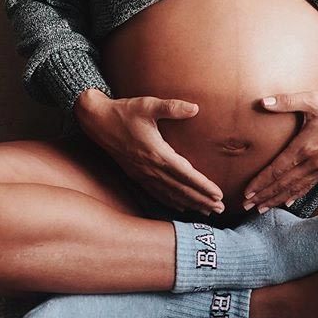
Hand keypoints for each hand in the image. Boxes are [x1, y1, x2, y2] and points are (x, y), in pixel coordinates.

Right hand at [75, 93, 224, 215]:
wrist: (97, 121)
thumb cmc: (125, 111)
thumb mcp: (148, 105)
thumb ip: (173, 107)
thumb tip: (196, 108)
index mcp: (157, 153)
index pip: (185, 174)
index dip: (203, 186)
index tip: (218, 195)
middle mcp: (150, 168)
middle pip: (181, 189)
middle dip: (201, 200)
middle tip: (220, 210)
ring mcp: (142, 174)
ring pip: (170, 194)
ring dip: (189, 204)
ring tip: (206, 211)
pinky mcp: (136, 174)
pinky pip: (156, 193)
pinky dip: (171, 202)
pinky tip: (181, 207)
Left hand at [242, 90, 317, 212]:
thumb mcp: (312, 99)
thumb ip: (286, 101)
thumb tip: (262, 102)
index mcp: (305, 146)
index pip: (278, 169)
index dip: (261, 182)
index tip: (247, 192)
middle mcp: (312, 161)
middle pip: (283, 183)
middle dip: (264, 195)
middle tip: (247, 206)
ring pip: (295, 188)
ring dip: (277, 199)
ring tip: (261, 209)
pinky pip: (309, 185)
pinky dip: (296, 195)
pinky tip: (287, 202)